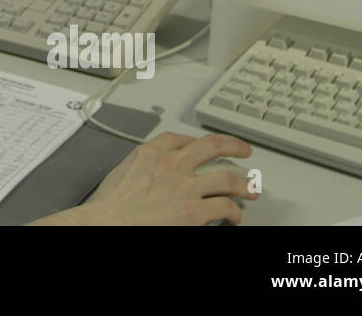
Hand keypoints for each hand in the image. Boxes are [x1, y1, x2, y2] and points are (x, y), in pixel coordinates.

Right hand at [79, 131, 257, 224]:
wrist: (109, 222)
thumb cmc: (111, 205)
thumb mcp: (122, 171)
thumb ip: (141, 164)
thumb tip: (149, 170)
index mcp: (152, 152)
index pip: (181, 138)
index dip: (198, 141)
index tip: (205, 146)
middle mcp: (173, 164)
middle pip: (213, 146)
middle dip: (234, 147)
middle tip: (244, 151)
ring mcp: (186, 187)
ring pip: (228, 178)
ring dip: (245, 184)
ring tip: (252, 189)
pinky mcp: (194, 211)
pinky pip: (225, 207)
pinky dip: (234, 212)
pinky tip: (234, 216)